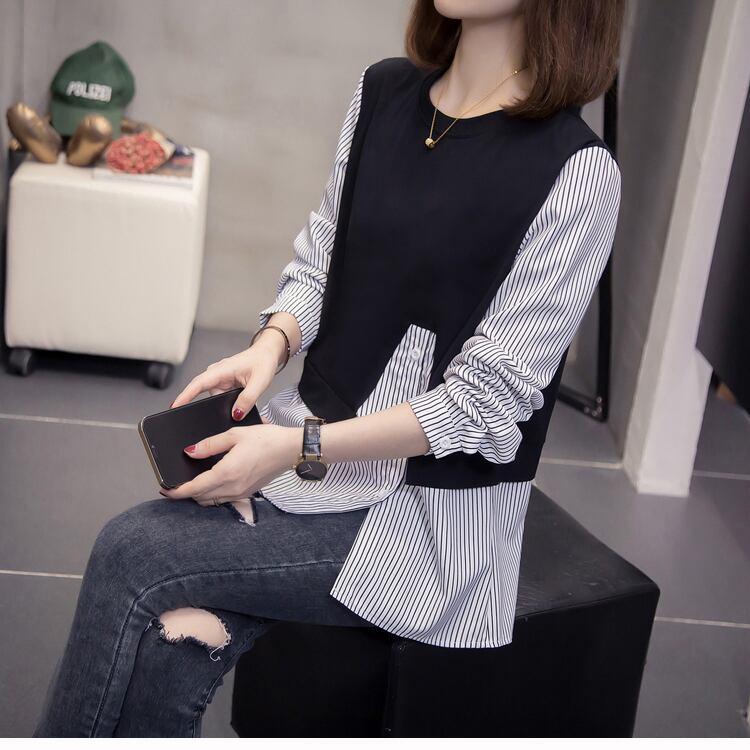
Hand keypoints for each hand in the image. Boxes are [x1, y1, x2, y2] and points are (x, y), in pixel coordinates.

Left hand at [159, 422, 299, 505]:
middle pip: (200, 498)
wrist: (290, 449)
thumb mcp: (234, 434)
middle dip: (185, 493)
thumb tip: (190, 452)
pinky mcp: (248, 492)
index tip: (165, 489)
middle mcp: (233, 487)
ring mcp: (241, 492)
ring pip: (212, 501)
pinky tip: (212, 482)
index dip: (176, 492)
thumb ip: (209, 444)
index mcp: (227, 473)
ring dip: (199, 495)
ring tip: (191, 483)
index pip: (194, 488)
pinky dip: (213, 494)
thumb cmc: (267, 439)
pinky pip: (224, 499)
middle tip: (175, 484)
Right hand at [169, 335, 283, 419]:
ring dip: (227, 404)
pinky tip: (240, 401)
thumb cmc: (263, 362)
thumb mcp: (259, 382)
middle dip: (214, 407)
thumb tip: (235, 415)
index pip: (198, 383)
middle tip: (231, 411)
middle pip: (206, 396)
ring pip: (216, 399)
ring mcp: (219, 380)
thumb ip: (248, 399)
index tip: (174, 406)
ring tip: (243, 399)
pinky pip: (222, 398)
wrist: (267, 354)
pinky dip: (230, 402)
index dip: (185, 396)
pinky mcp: (224, 385)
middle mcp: (216, 374)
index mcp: (221, 369)